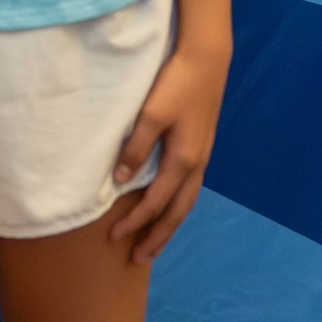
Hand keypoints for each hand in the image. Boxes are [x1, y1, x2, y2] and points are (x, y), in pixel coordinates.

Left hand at [108, 40, 229, 265]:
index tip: (114, 238)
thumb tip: (119, 180)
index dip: (135, 222)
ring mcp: (203, 158)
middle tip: (139, 259)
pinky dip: (178, 206)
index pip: (155, 203)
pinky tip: (169, 206)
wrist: (207, 62)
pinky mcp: (202, 148)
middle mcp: (196, 166)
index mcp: (182, 161)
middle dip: (157, 237)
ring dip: (169, 225)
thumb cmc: (175, 84)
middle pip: (176, 212)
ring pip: (186, 203)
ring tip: (155, 243)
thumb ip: (135, 147)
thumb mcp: (150, 114)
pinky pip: (189, 189)